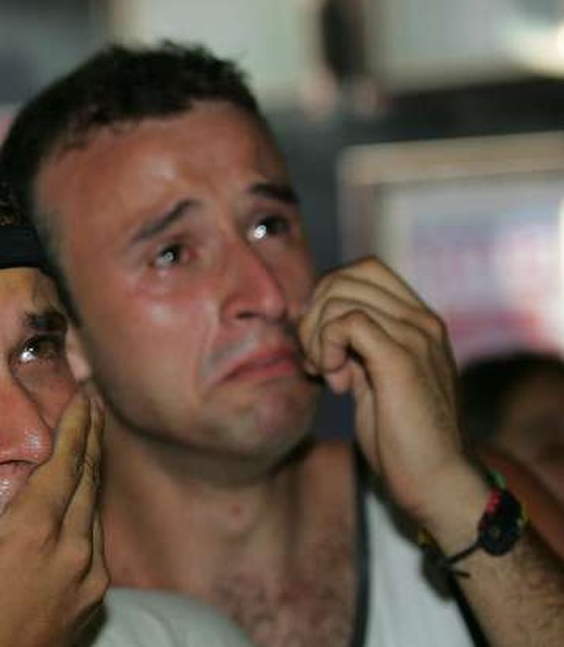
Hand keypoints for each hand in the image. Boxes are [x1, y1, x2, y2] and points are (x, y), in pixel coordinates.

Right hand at [0, 391, 107, 646]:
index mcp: (33, 529)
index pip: (68, 460)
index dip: (78, 424)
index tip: (86, 396)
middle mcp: (73, 549)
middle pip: (92, 479)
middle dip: (94, 439)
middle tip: (95, 409)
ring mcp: (89, 578)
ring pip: (96, 511)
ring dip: (94, 474)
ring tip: (89, 448)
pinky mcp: (93, 601)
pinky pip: (96, 544)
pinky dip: (90, 515)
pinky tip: (79, 510)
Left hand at [297, 257, 485, 529]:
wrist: (435, 480)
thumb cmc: (401, 438)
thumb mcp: (374, 379)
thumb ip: (356, 347)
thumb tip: (317, 324)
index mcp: (418, 321)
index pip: (363, 270)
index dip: (328, 298)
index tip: (321, 345)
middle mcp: (421, 320)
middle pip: (346, 276)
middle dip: (313, 315)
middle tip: (316, 361)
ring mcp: (415, 336)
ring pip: (340, 297)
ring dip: (317, 336)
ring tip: (329, 375)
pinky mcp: (401, 358)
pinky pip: (346, 322)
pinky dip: (326, 348)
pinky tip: (337, 384)